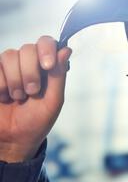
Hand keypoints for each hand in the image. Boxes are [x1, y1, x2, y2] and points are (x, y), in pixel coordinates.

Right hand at [0, 36, 71, 162]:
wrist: (12, 138)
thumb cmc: (37, 121)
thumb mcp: (53, 101)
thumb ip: (59, 75)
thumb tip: (66, 49)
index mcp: (47, 67)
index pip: (46, 43)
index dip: (46, 49)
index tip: (47, 66)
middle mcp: (28, 63)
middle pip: (28, 48)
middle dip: (30, 72)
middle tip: (31, 92)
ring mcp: (8, 67)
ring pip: (9, 55)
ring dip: (15, 79)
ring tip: (18, 97)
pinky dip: (1, 83)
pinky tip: (4, 97)